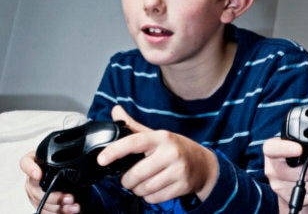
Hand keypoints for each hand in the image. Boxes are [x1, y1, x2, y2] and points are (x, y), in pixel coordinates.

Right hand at [19, 151, 80, 213]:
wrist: (72, 180)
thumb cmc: (69, 167)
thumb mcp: (71, 160)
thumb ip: (74, 158)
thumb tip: (96, 160)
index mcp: (38, 162)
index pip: (26, 162)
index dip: (30, 168)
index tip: (39, 175)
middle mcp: (33, 178)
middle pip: (35, 188)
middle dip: (54, 196)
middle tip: (70, 197)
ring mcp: (35, 192)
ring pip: (41, 203)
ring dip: (58, 207)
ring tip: (74, 207)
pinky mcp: (40, 204)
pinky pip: (44, 211)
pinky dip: (58, 213)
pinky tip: (70, 211)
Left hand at [97, 105, 218, 203]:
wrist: (204, 164)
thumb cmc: (177, 149)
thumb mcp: (158, 136)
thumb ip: (134, 126)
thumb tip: (115, 110)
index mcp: (162, 138)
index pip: (134, 142)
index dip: (115, 151)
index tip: (102, 159)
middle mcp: (171, 152)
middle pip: (136, 173)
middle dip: (127, 180)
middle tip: (130, 178)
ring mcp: (178, 170)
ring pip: (145, 188)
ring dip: (138, 190)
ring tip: (143, 184)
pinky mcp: (183, 185)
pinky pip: (155, 198)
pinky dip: (150, 197)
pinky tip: (155, 189)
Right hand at [263, 99, 307, 212]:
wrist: (287, 182)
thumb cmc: (294, 154)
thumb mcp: (299, 136)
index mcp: (272, 151)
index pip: (272, 149)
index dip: (285, 149)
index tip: (299, 148)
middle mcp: (273, 170)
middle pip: (302, 171)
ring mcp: (281, 186)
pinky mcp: (292, 199)